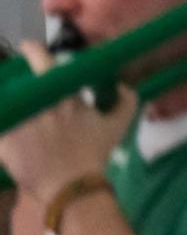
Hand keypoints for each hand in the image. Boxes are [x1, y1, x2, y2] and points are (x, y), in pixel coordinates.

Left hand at [0, 46, 136, 204]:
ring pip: (7, 105)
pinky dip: (3, 134)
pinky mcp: (3, 142)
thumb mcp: (116, 127)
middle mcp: (35, 103)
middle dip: (18, 79)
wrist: (71, 186)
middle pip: (18, 83)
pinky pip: (0, 131)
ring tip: (18, 111)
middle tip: (21, 83)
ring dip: (12, 105)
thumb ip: (126, 103)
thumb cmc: (93, 153)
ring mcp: (16, 122)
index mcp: (60, 95)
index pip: (41, 61)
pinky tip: (10, 137)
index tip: (30, 48)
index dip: (33, 50)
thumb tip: (126, 87)